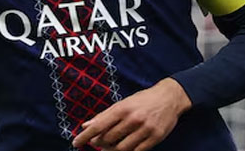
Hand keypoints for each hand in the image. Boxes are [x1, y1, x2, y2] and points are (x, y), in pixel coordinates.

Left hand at [72, 78, 191, 150]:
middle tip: (97, 142)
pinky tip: (124, 148)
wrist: (169, 98)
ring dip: (111, 150)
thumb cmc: (142, 100)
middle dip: (99, 143)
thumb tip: (85, 126)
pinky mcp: (155, 138)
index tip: (75, 143)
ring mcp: (145, 129)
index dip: (85, 136)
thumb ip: (104, 115)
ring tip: (108, 147)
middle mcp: (133, 119)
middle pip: (108, 139)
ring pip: (121, 148)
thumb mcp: (123, 103)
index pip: (99, 125)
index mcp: (123, 108)